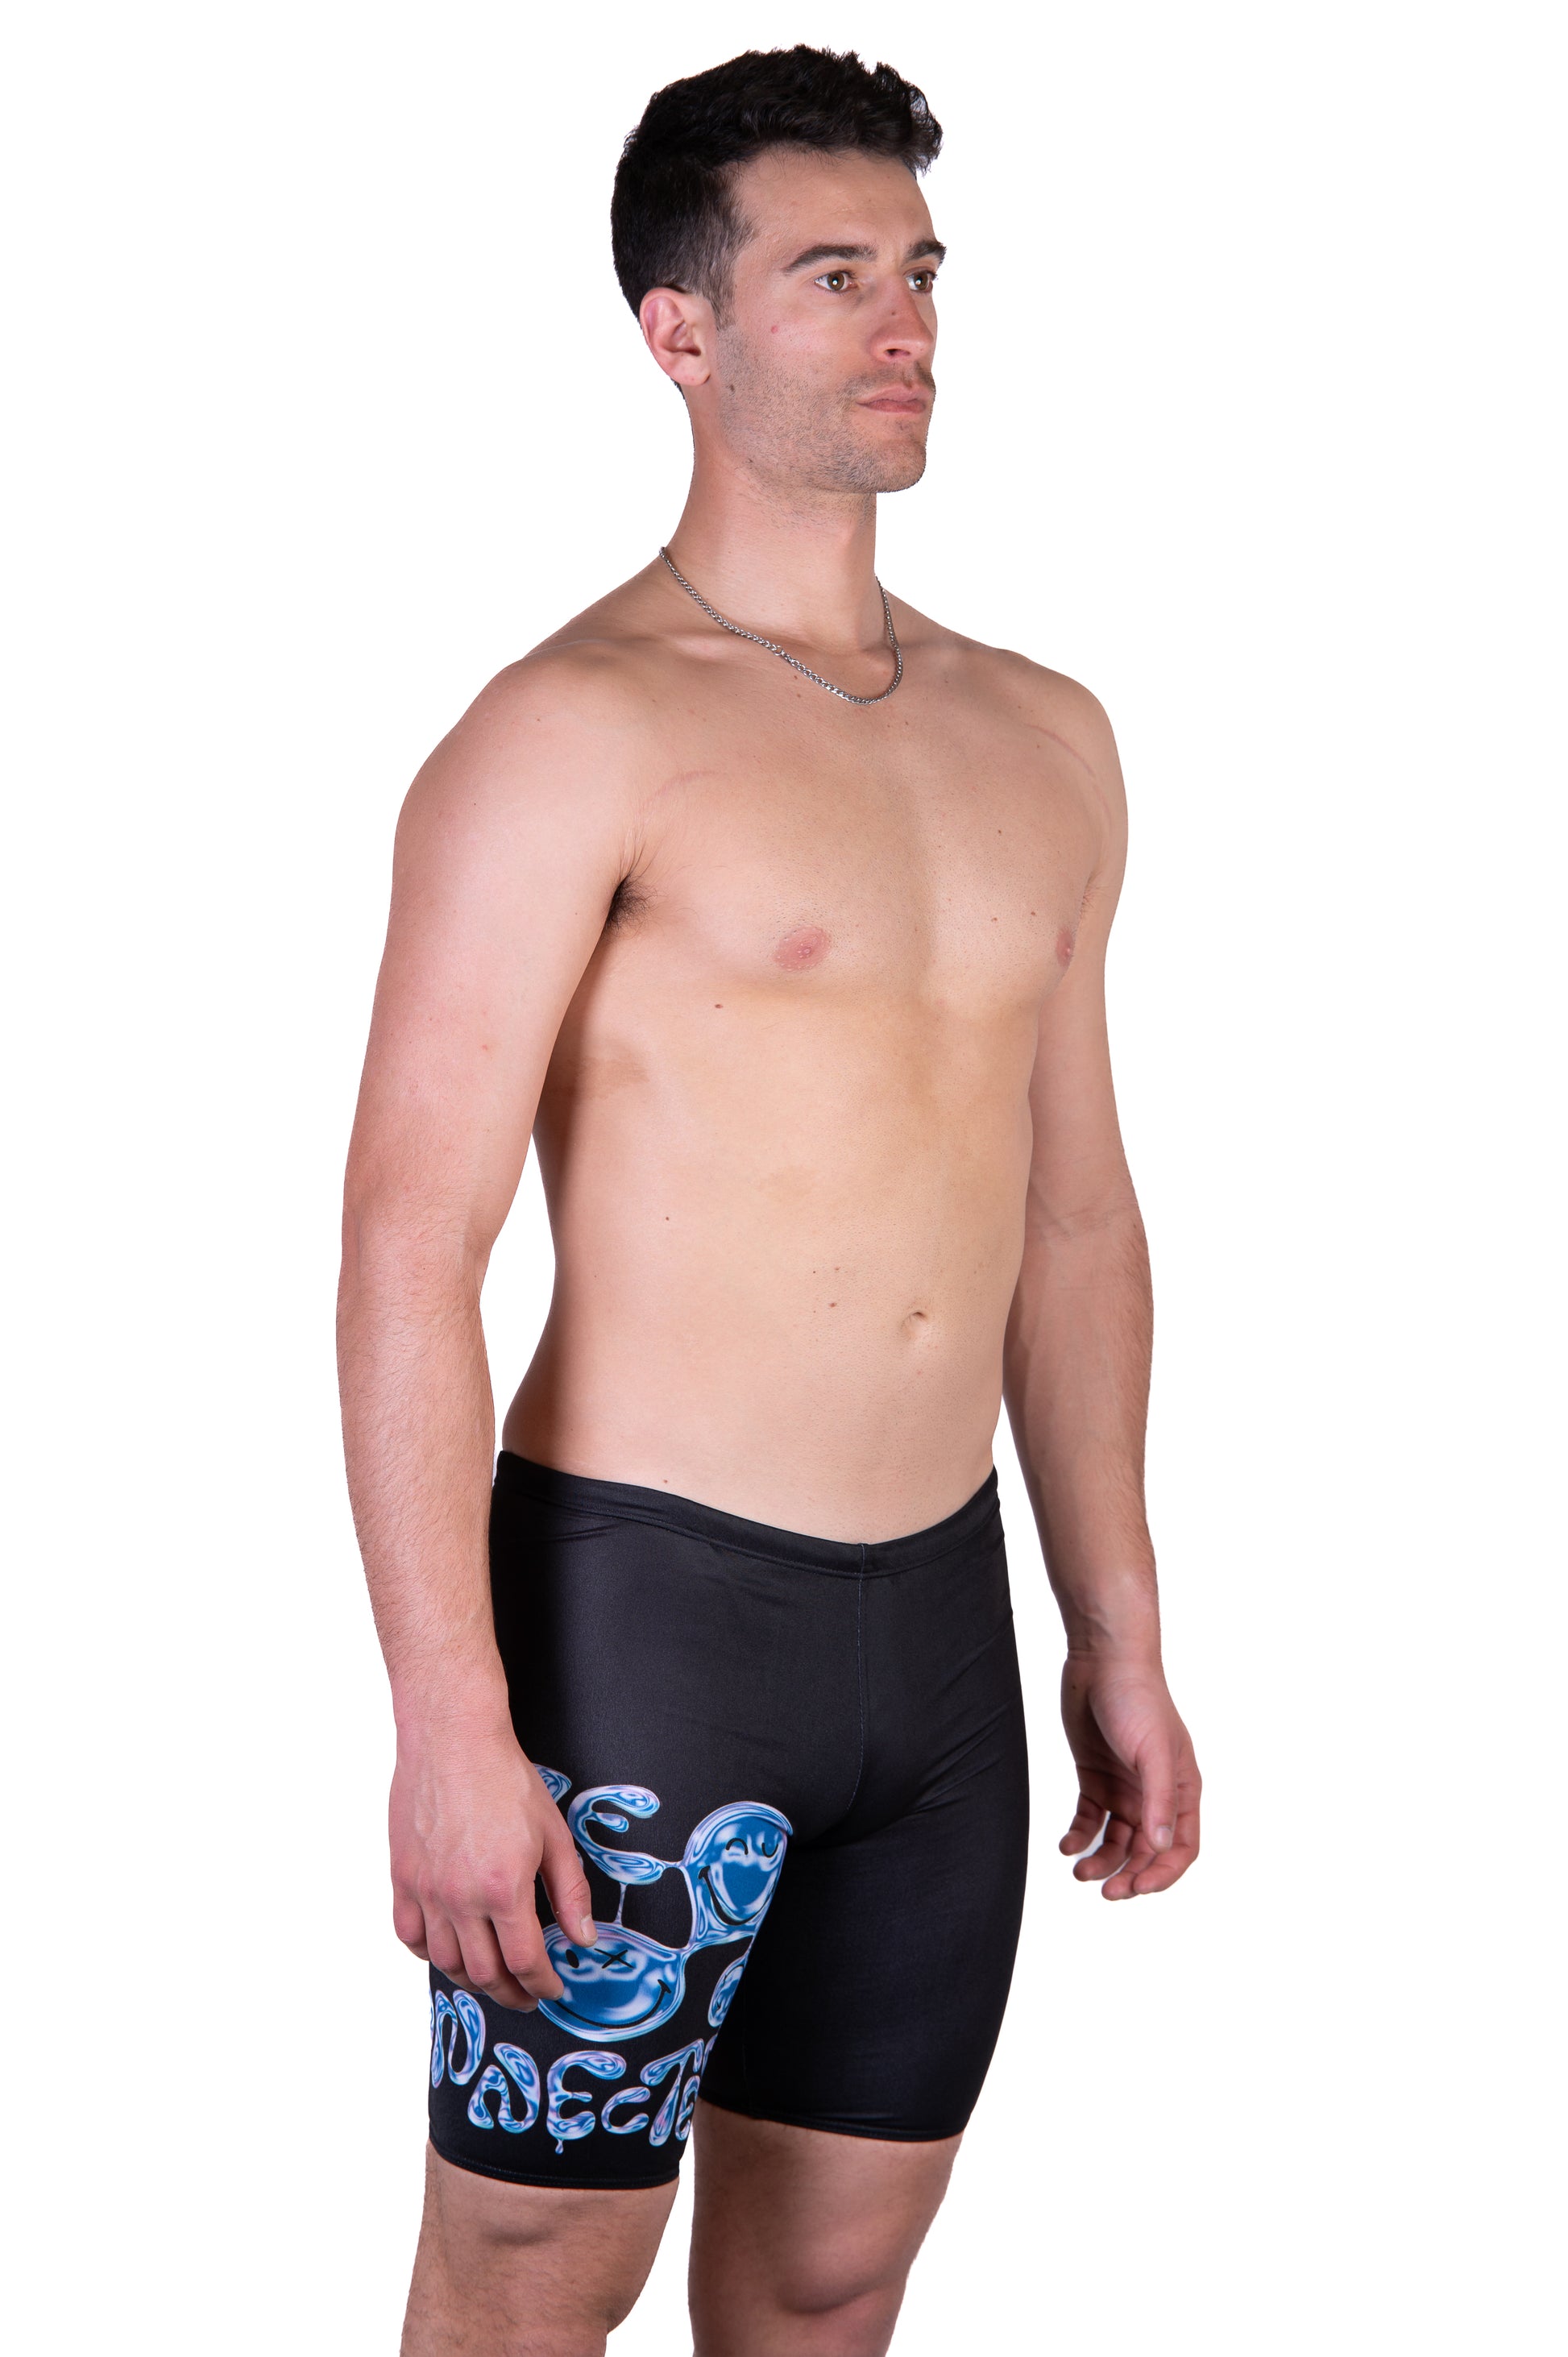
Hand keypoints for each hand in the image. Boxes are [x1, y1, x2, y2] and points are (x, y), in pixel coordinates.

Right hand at [389, 1717, 596, 2008]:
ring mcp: (426, 1890)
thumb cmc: (504, 1779)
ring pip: (445, 1962)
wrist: (453, 1739)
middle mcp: (460, 1897)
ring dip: (472, 1980)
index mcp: (503, 1888)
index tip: (552, 1989)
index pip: (524, 1962)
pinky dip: (429, 1953)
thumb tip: (584, 1939)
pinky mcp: (402, 1878)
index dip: (542, 1985)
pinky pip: (409, 1935)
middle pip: (484, 1973)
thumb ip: (570, 1892)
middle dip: (511, 1993)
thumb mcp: (553, 1834)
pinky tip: (448, 1949)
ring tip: (492, 1978)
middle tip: (526, 1994)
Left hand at [1058, 1652, 1199, 1898]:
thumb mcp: (1153, 1751)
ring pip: (1116, 1840)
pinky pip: (1090, 1819)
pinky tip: (1067, 1845)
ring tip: (1080, 1872)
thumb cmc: (1137, 1699)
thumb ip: (1158, 1801)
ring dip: (1102, 1861)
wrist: (1102, 1661)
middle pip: (1146, 1851)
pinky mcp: (1095, 1778)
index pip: (1181, 1847)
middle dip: (1129, 1875)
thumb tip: (1160, 1849)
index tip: (1138, 1888)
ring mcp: (1124, 1787)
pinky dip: (1080, 1837)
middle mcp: (1154, 1794)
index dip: (1164, 1873)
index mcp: (1180, 1789)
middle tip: (1107, 1893)